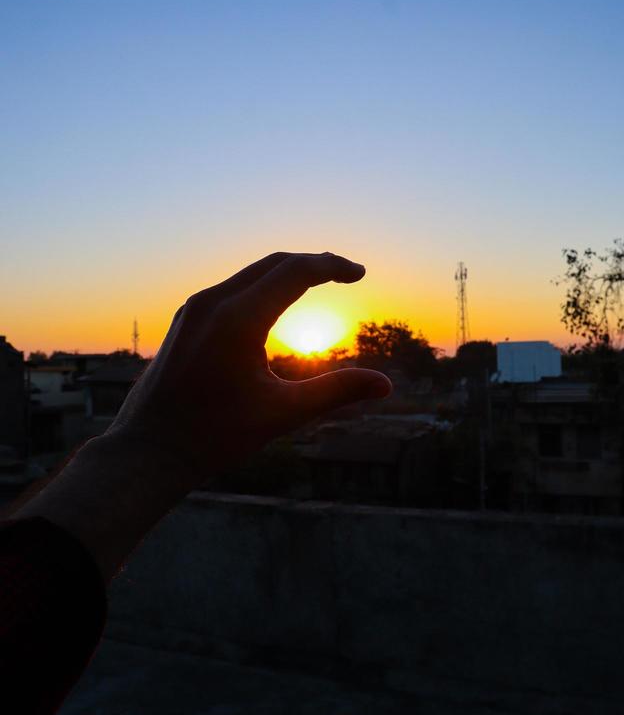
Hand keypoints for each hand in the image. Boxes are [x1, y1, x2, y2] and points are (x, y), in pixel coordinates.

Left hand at [108, 252, 391, 483]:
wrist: (146, 451)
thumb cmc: (213, 437)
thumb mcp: (281, 414)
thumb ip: (335, 393)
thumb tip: (385, 385)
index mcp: (237, 320)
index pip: (294, 271)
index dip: (332, 266)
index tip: (360, 273)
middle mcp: (211, 303)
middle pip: (273, 264)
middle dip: (313, 263)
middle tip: (346, 273)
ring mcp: (193, 309)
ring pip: (250, 273)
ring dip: (286, 273)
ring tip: (317, 283)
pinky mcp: (185, 320)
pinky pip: (231, 288)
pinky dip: (261, 286)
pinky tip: (274, 305)